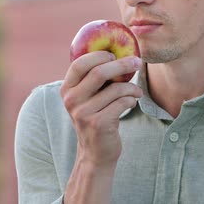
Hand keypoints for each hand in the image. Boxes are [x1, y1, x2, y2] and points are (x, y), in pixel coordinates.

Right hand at [61, 51, 142, 167]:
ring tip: (137, 91)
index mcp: (67, 89)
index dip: (99, 55)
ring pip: (116, 89)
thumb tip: (116, 50)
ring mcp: (83, 113)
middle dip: (122, 65)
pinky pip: (122, 103)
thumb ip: (94, 78)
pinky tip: (132, 103)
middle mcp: (71, 100)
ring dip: (132, 87)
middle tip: (137, 62)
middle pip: (99, 72)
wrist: (95, 153)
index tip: (114, 54)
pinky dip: (132, 100)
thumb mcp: (88, 98)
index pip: (80, 64)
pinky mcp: (98, 124)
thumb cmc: (96, 117)